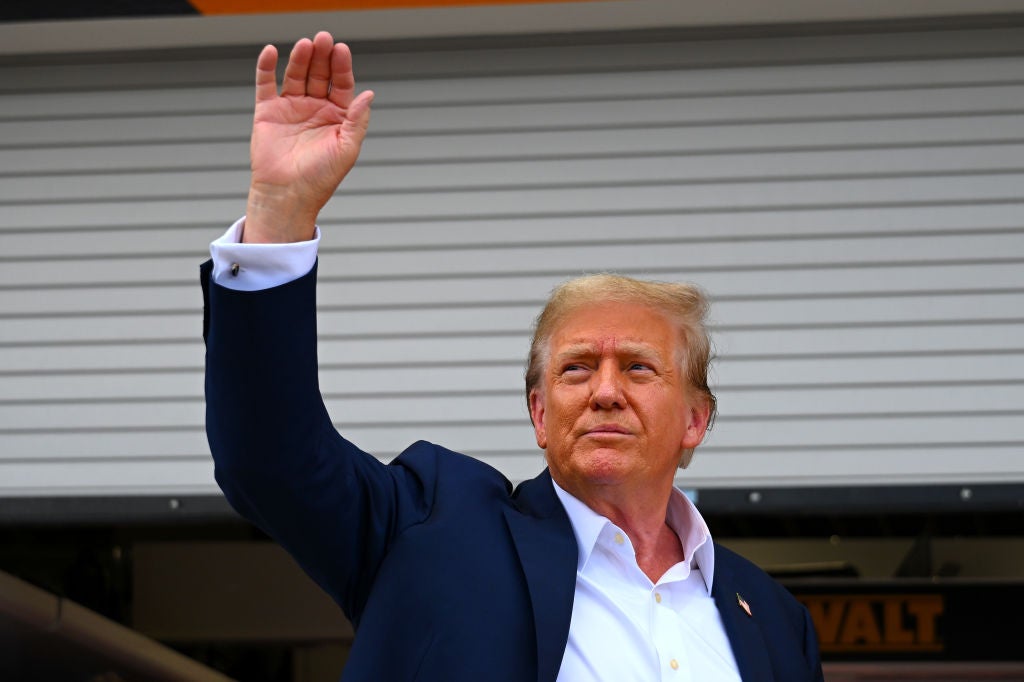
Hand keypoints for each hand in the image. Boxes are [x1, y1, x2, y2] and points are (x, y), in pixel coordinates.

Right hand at [244, 31, 373, 242]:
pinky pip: (266, 84)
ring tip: (305, 45)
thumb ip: (357, 121)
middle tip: (323, 38)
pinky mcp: (267, 112)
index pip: (341, 84)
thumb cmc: (321, 178)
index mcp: (337, 116)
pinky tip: (271, 52)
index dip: (341, 67)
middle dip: (322, 56)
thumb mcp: (347, 149)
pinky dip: (266, 67)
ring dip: (300, 58)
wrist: (288, 196)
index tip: (341, 50)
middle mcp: (315, 108)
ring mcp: (291, 108)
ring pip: (296, 75)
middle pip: (319, 74)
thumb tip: (369, 94)